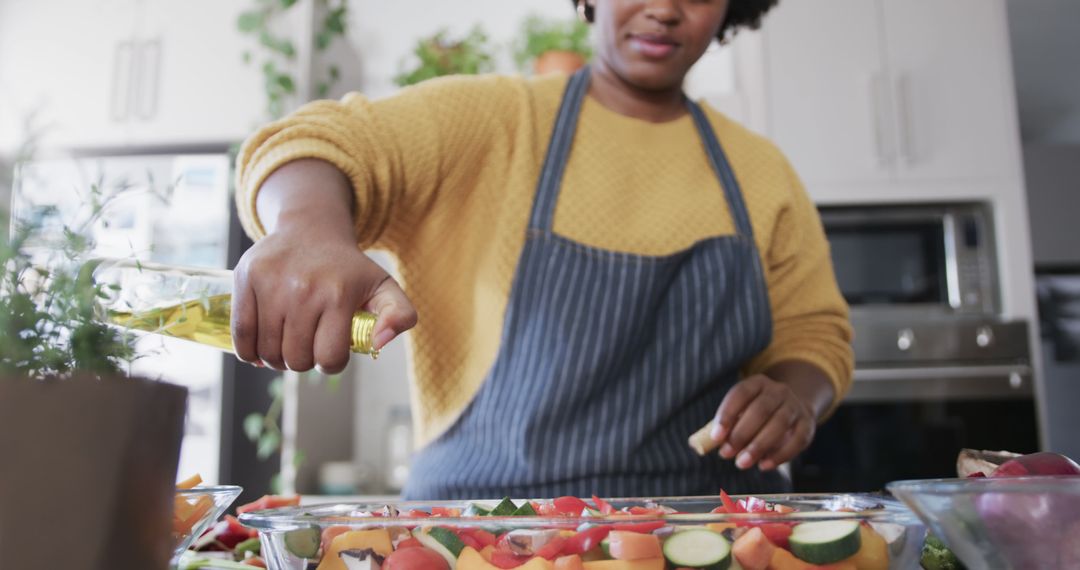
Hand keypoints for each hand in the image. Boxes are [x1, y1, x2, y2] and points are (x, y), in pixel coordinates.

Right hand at [232, 223, 416, 373]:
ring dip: (278, 358)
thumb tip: (381, 343)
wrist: (311, 230)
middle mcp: (304, 289)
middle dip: (304, 361)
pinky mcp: (246, 278)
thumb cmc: (348, 269)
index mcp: (339, 295)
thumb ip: (400, 315)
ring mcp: (272, 284)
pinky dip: (249, 352)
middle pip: (296, 359)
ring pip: (268, 352)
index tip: (331, 351)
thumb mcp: (383, 287)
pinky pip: (241, 335)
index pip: (329, 358)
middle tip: (308, 345)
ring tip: (288, 343)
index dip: (331, 363)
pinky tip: (261, 349)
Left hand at [709, 374, 817, 471]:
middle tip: (726, 454)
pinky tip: (764, 465)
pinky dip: (780, 455)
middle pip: (760, 410)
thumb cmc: (757, 412)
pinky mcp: (807, 424)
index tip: (716, 437)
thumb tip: (705, 444)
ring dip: (758, 446)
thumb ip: (728, 424)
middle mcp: (778, 391)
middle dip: (741, 434)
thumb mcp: (742, 410)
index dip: (727, 414)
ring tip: (742, 463)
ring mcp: (795, 406)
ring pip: (779, 424)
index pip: (740, 394)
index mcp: (757, 383)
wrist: (794, 406)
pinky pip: (796, 440)